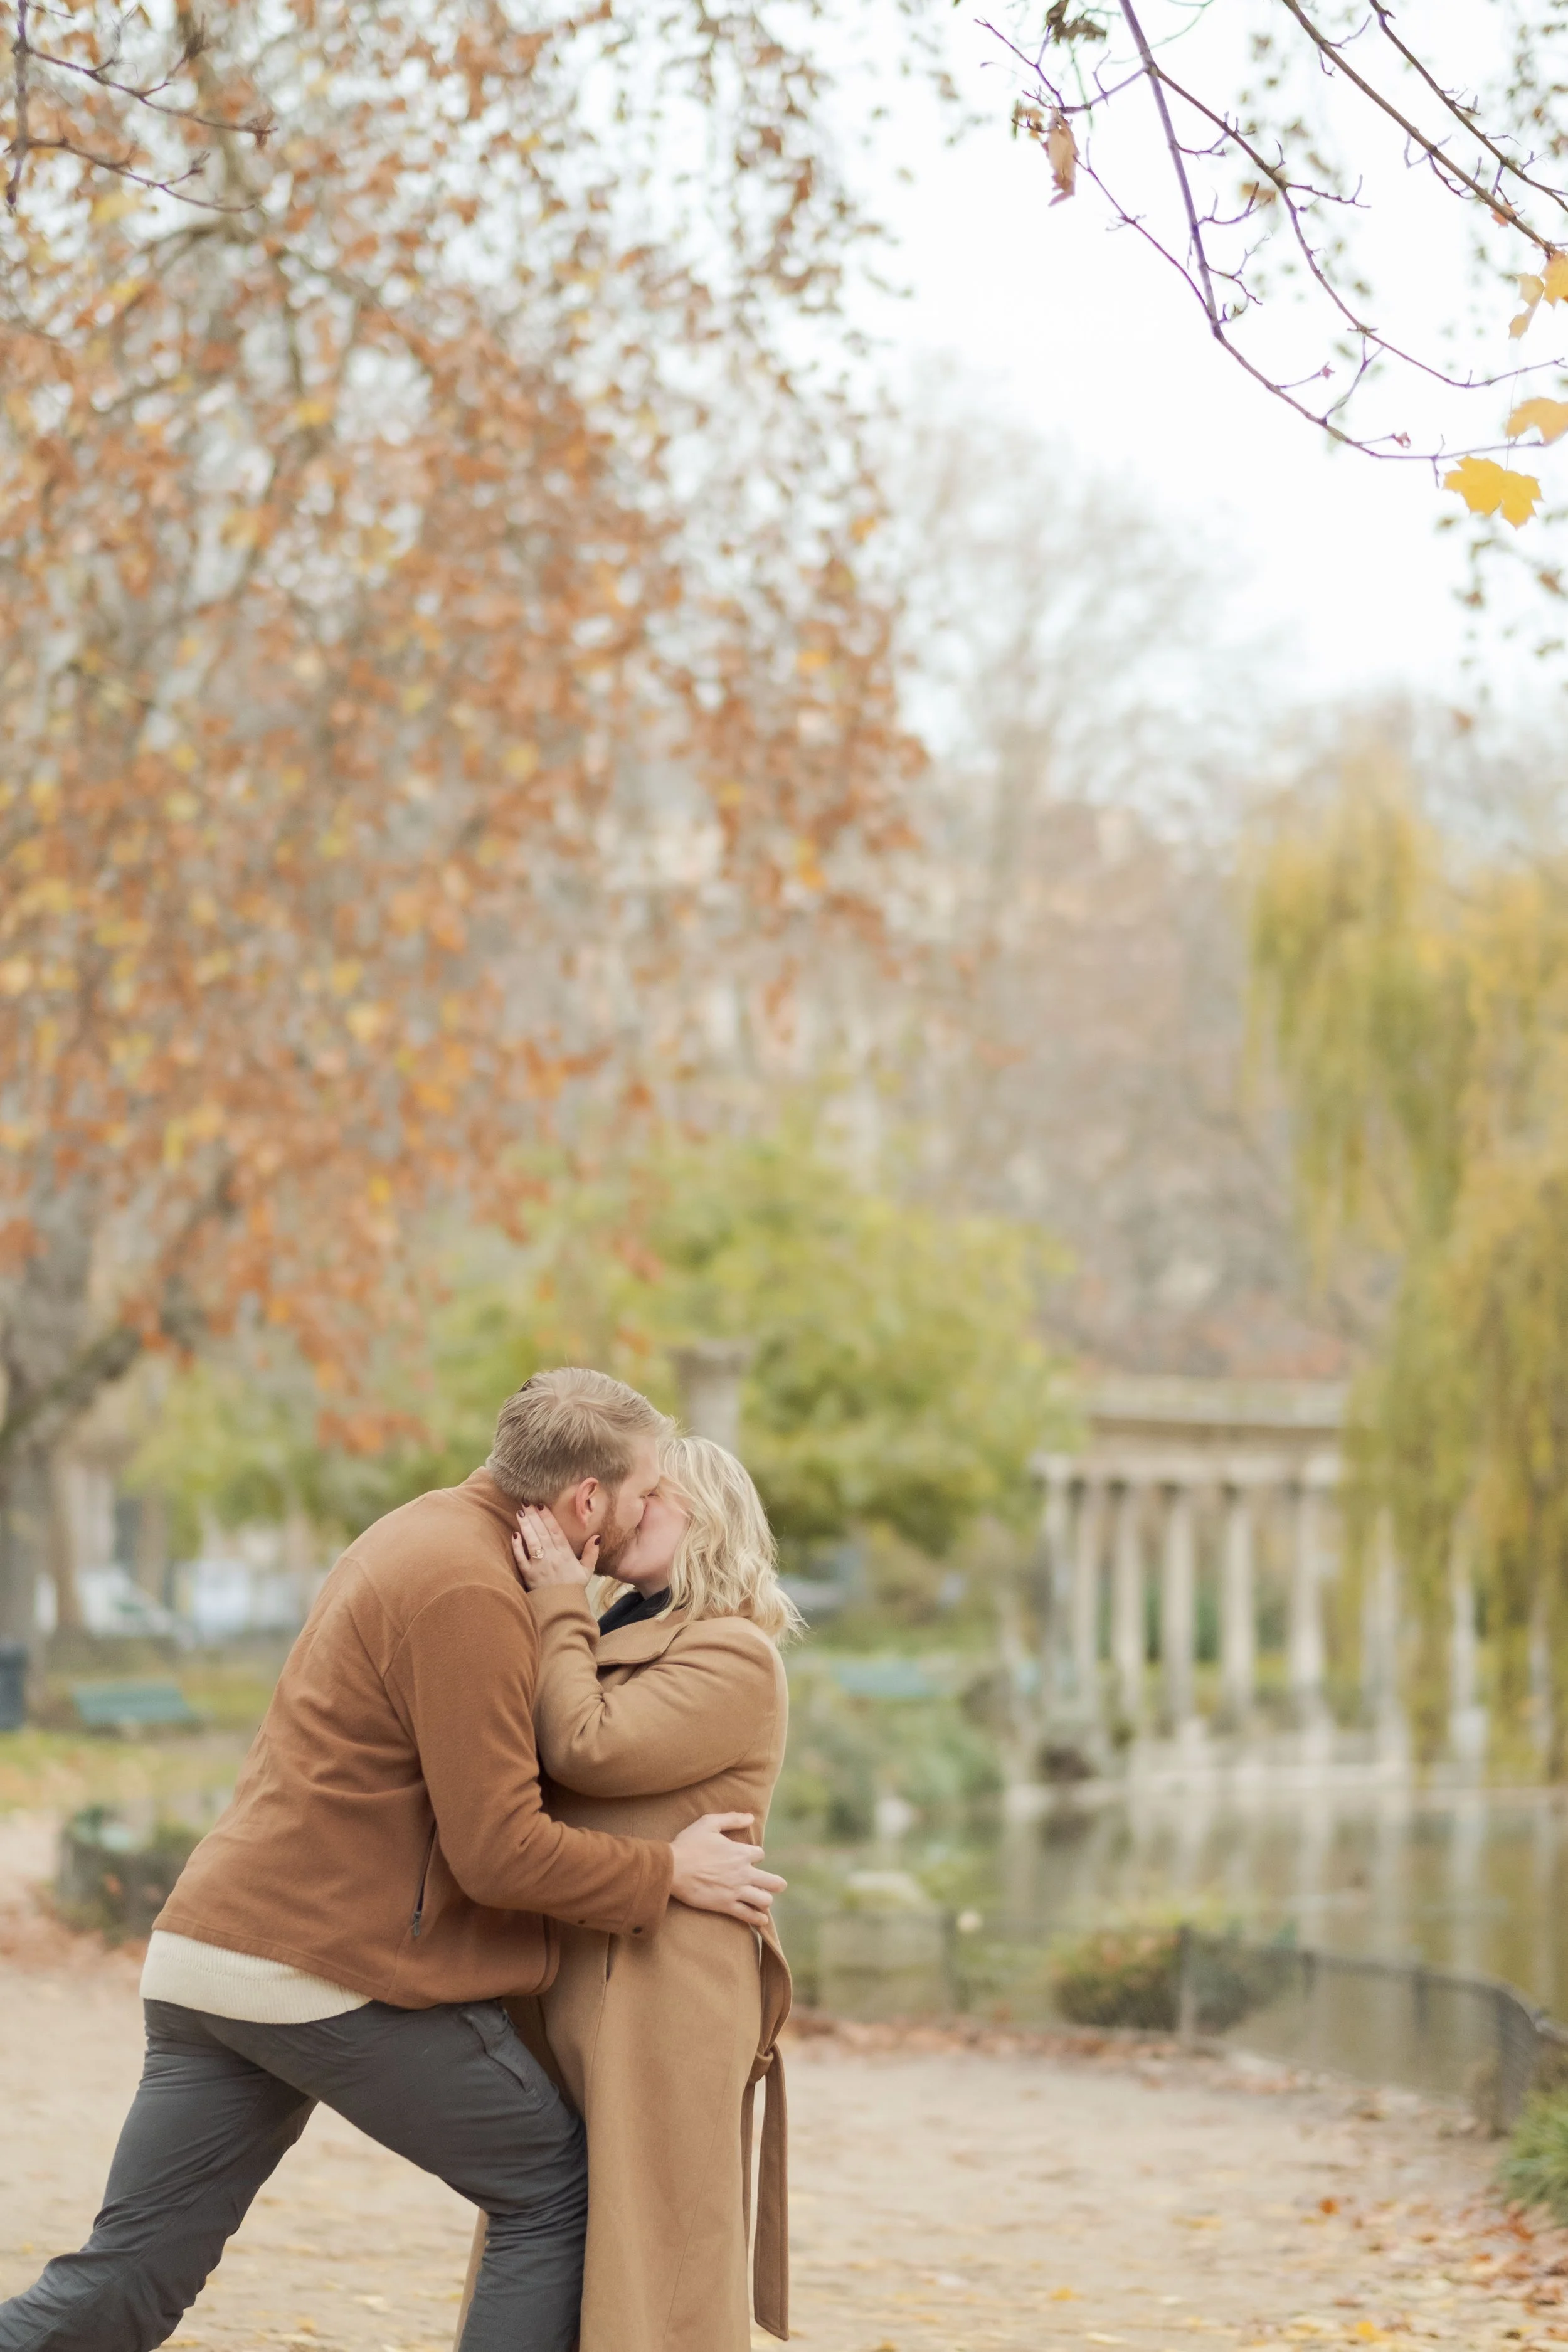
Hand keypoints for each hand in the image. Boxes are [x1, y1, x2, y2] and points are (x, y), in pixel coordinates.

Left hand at [512, 1505, 594, 1589]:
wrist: (561, 1609)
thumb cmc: (573, 1588)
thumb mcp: (587, 1571)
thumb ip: (592, 1553)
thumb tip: (597, 1536)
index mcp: (566, 1555)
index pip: (555, 1532)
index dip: (548, 1517)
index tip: (541, 1504)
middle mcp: (552, 1557)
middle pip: (542, 1533)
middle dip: (534, 1516)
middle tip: (526, 1501)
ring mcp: (539, 1566)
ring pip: (531, 1542)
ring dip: (525, 1526)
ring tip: (520, 1512)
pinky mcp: (528, 1575)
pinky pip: (521, 1558)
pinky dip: (517, 1547)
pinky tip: (514, 1535)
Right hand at [669, 1812, 785, 1924]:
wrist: (672, 1868)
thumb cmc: (689, 1844)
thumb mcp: (709, 1823)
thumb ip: (732, 1819)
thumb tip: (750, 1817)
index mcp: (740, 1853)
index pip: (760, 1855)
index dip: (755, 1856)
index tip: (747, 1858)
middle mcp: (743, 1873)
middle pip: (772, 1881)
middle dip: (776, 1883)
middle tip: (777, 1885)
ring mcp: (736, 1891)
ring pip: (764, 1900)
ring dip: (765, 1900)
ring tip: (763, 1901)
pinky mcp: (726, 1906)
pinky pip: (748, 1915)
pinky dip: (757, 1919)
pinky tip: (761, 1920)